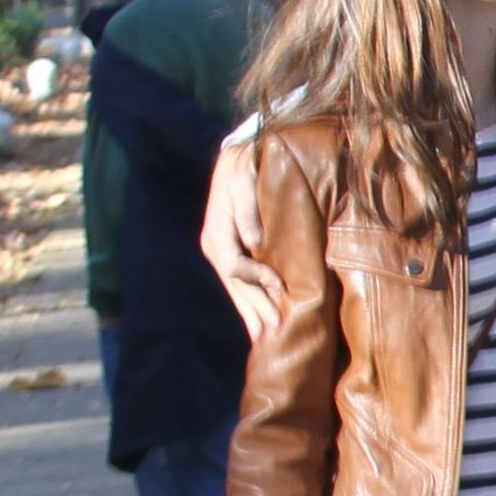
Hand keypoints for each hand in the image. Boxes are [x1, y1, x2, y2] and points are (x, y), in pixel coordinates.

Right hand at [204, 138, 284, 335]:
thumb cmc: (246, 167)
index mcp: (216, 234)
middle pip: (235, 287)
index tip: (280, 285)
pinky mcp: (230, 252)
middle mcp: (215, 248)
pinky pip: (238, 283)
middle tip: (275, 333)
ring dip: (251, 313)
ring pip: (236, 290)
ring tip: (264, 338)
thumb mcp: (244, 180)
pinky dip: (248, 302)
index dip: (257, 278)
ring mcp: (221, 252)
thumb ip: (247, 210)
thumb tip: (255, 241)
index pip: (234, 266)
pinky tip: (256, 319)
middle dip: (255, 310)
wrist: (239, 157)